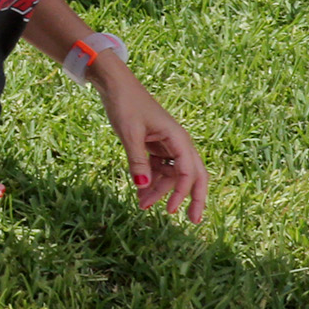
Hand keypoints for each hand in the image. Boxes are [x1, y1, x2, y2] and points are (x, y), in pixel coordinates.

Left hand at [97, 71, 208, 221]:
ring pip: (171, 174)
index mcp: (178, 138)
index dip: (182, 192)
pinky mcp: (155, 145)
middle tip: (191, 221)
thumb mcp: (129, 134)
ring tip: (142, 205)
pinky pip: (158, 168)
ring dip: (160, 190)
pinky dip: (151, 180)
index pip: (188, 171)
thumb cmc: (125, 105)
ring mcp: (167, 144)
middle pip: (192, 175)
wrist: (115, 86)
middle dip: (192, 198)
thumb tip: (142, 187)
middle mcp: (177, 142)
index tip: (170, 210)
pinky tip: (140, 192)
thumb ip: (137, 161)